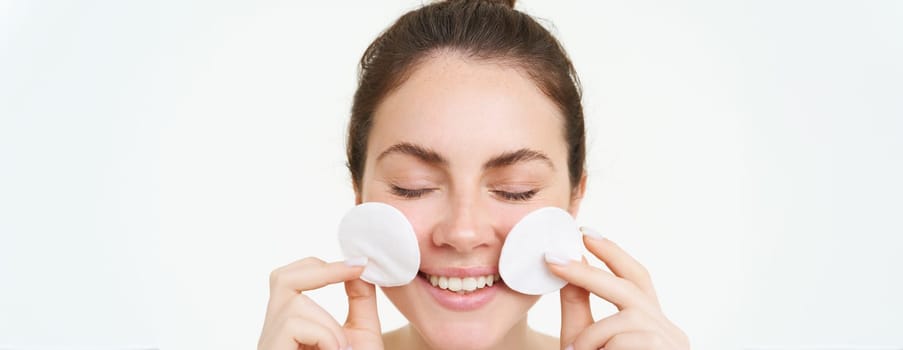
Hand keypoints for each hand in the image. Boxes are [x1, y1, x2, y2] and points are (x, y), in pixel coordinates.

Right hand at [258, 257, 383, 349]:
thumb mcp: (361, 334)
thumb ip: (359, 300)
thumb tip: (359, 267)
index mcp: (293, 326)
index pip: (291, 280)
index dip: (321, 266)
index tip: (360, 263)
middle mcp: (275, 333)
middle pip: (281, 279)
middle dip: (320, 271)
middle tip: (355, 270)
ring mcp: (269, 345)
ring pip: (294, 304)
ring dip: (329, 324)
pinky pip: (294, 323)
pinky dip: (324, 336)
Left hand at [546, 229, 689, 349]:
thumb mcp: (585, 343)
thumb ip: (579, 309)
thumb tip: (565, 270)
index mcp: (653, 324)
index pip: (637, 279)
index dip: (613, 254)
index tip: (586, 234)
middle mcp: (669, 332)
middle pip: (634, 285)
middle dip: (592, 270)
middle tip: (555, 260)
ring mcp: (671, 345)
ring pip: (624, 318)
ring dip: (591, 335)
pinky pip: (622, 339)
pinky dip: (597, 347)